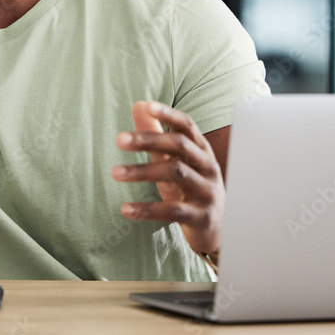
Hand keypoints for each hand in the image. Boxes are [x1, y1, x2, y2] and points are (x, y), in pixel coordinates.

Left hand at [112, 101, 223, 254]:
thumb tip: (138, 104)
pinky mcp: (201, 217)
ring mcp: (207, 191)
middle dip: (148, 140)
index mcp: (201, 150)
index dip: (169, 114)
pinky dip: (148, 209)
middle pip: (180, 145)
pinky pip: (173, 210)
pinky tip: (126, 209)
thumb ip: (156, 135)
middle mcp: (208, 167)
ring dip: (142, 171)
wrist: (219, 229)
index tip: (147, 106)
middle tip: (119, 139)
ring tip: (115, 172)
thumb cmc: (192, 188)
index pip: (187, 126)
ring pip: (176, 173)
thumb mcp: (174, 161)